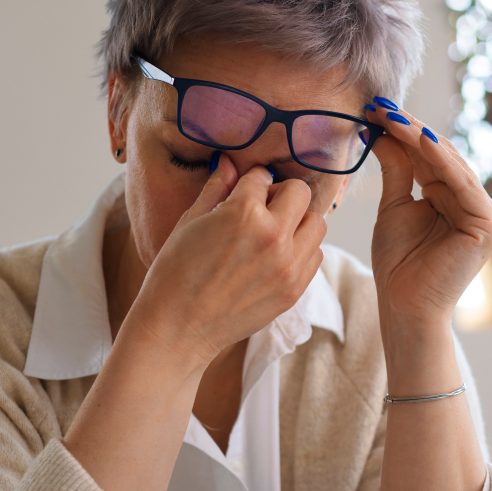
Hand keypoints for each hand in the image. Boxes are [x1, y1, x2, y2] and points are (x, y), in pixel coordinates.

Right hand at [128, 155, 326, 366]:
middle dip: (281, 194)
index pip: (262, 176)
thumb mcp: (190, 221)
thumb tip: (229, 164)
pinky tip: (276, 257)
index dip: (249, 182)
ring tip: (273, 234)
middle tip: (262, 209)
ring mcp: (288, 266)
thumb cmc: (175, 273)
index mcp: (244, 212)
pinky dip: (301, 250)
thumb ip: (216, 189)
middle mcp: (273, 236)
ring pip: (316, 223)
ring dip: (298, 221)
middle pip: (300, 192)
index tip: (242, 191)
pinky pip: (315, 255)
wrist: (178, 326)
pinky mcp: (294, 290)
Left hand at [366, 102, 491, 328]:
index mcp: (454, 198)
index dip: (403, 133)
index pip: (428, 157)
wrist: (404, 306)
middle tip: (381, 106)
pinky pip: (462, 185)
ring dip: (421, 138)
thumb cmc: (398, 264)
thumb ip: (397, 170)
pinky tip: (419, 139)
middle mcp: (474, 203)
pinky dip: (441, 161)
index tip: (375, 109)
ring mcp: (486, 214)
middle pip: (441, 157)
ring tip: (394, 117)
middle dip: (410, 130)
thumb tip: (383, 132)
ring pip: (451, 165)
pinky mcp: (489, 226)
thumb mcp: (395, 206)